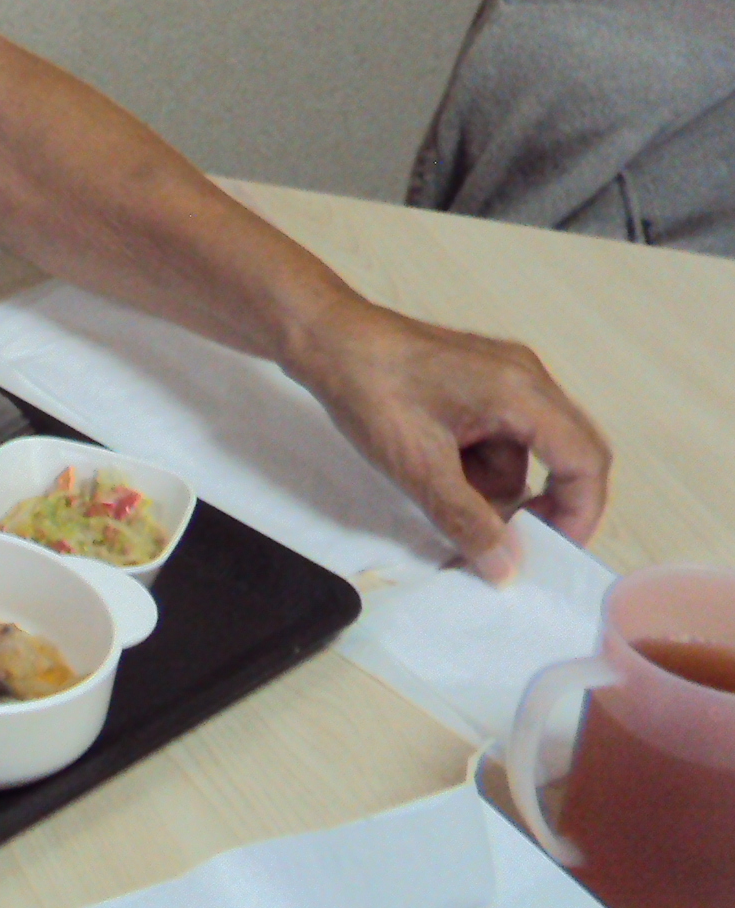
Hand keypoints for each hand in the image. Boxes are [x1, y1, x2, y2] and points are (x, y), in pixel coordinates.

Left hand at [289, 303, 610, 579]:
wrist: (322, 337)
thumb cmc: (370, 389)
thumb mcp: (418, 465)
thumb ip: (466, 520)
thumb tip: (505, 569)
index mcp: (523, 391)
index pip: (585, 461)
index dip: (579, 513)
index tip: (551, 553)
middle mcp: (525, 378)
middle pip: (564, 454)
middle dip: (537, 502)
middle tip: (505, 538)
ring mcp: (502, 376)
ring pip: (522, 452)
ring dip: (492, 484)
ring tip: (437, 487)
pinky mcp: (476, 382)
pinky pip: (497, 435)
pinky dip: (473, 462)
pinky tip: (432, 464)